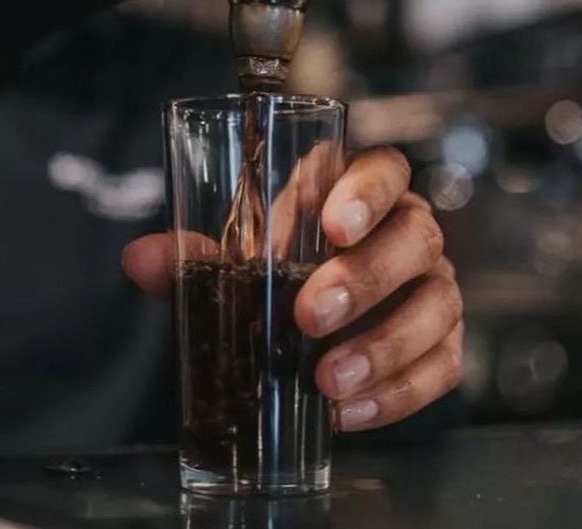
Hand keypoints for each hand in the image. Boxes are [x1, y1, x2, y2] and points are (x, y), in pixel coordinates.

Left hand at [122, 146, 462, 431]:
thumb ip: (193, 258)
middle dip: (365, 279)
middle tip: (309, 316)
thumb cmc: (277, 275)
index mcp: (362, 195)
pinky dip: (400, 394)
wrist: (309, 325)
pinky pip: (442, 368)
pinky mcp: (441, 345)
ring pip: (438, 306)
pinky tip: (350, 412)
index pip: (386, 169)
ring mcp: (433, 289)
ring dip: (384, 346)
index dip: (367, 192)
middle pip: (416, 238)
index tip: (332, 227)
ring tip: (327, 381)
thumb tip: (139, 259)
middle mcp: (408, 234)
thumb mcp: (236, 262)